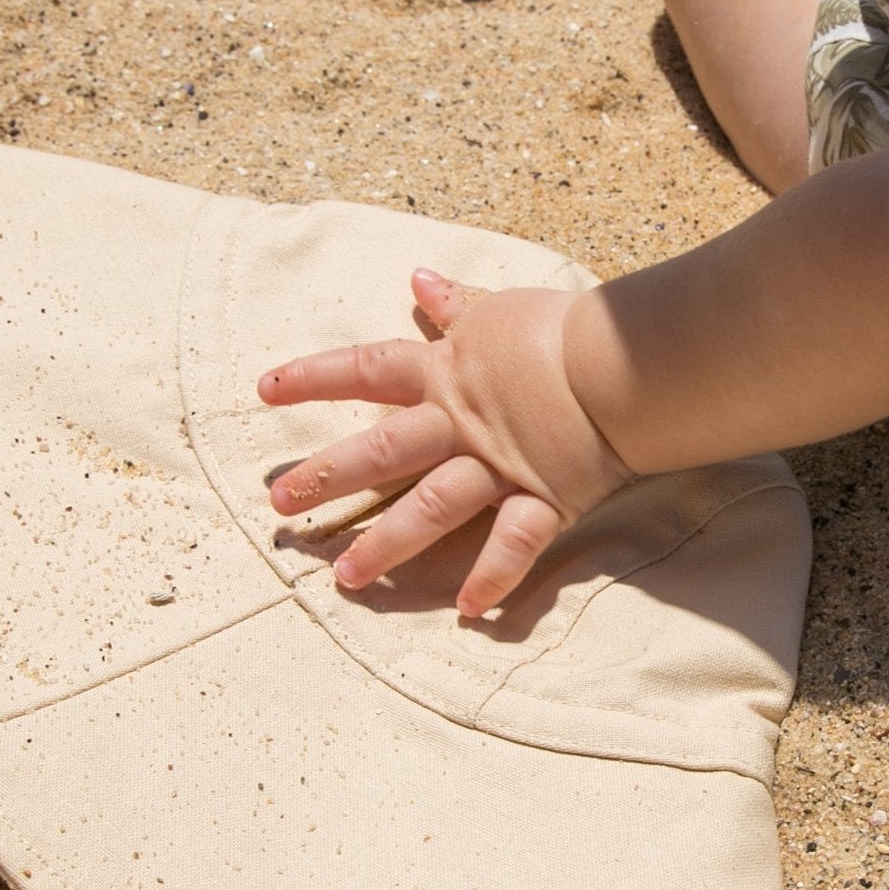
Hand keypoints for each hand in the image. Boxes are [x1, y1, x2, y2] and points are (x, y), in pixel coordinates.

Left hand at [258, 268, 632, 615]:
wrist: (623, 359)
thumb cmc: (564, 328)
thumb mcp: (500, 307)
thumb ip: (456, 304)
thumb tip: (418, 279)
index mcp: (447, 372)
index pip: (367, 369)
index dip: (314, 376)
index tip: (265, 389)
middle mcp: (460, 423)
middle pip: (381, 450)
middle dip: (327, 477)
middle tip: (279, 504)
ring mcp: (498, 465)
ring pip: (430, 507)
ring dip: (387, 544)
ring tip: (346, 578)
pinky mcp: (544, 497)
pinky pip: (513, 543)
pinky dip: (493, 577)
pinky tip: (465, 610)